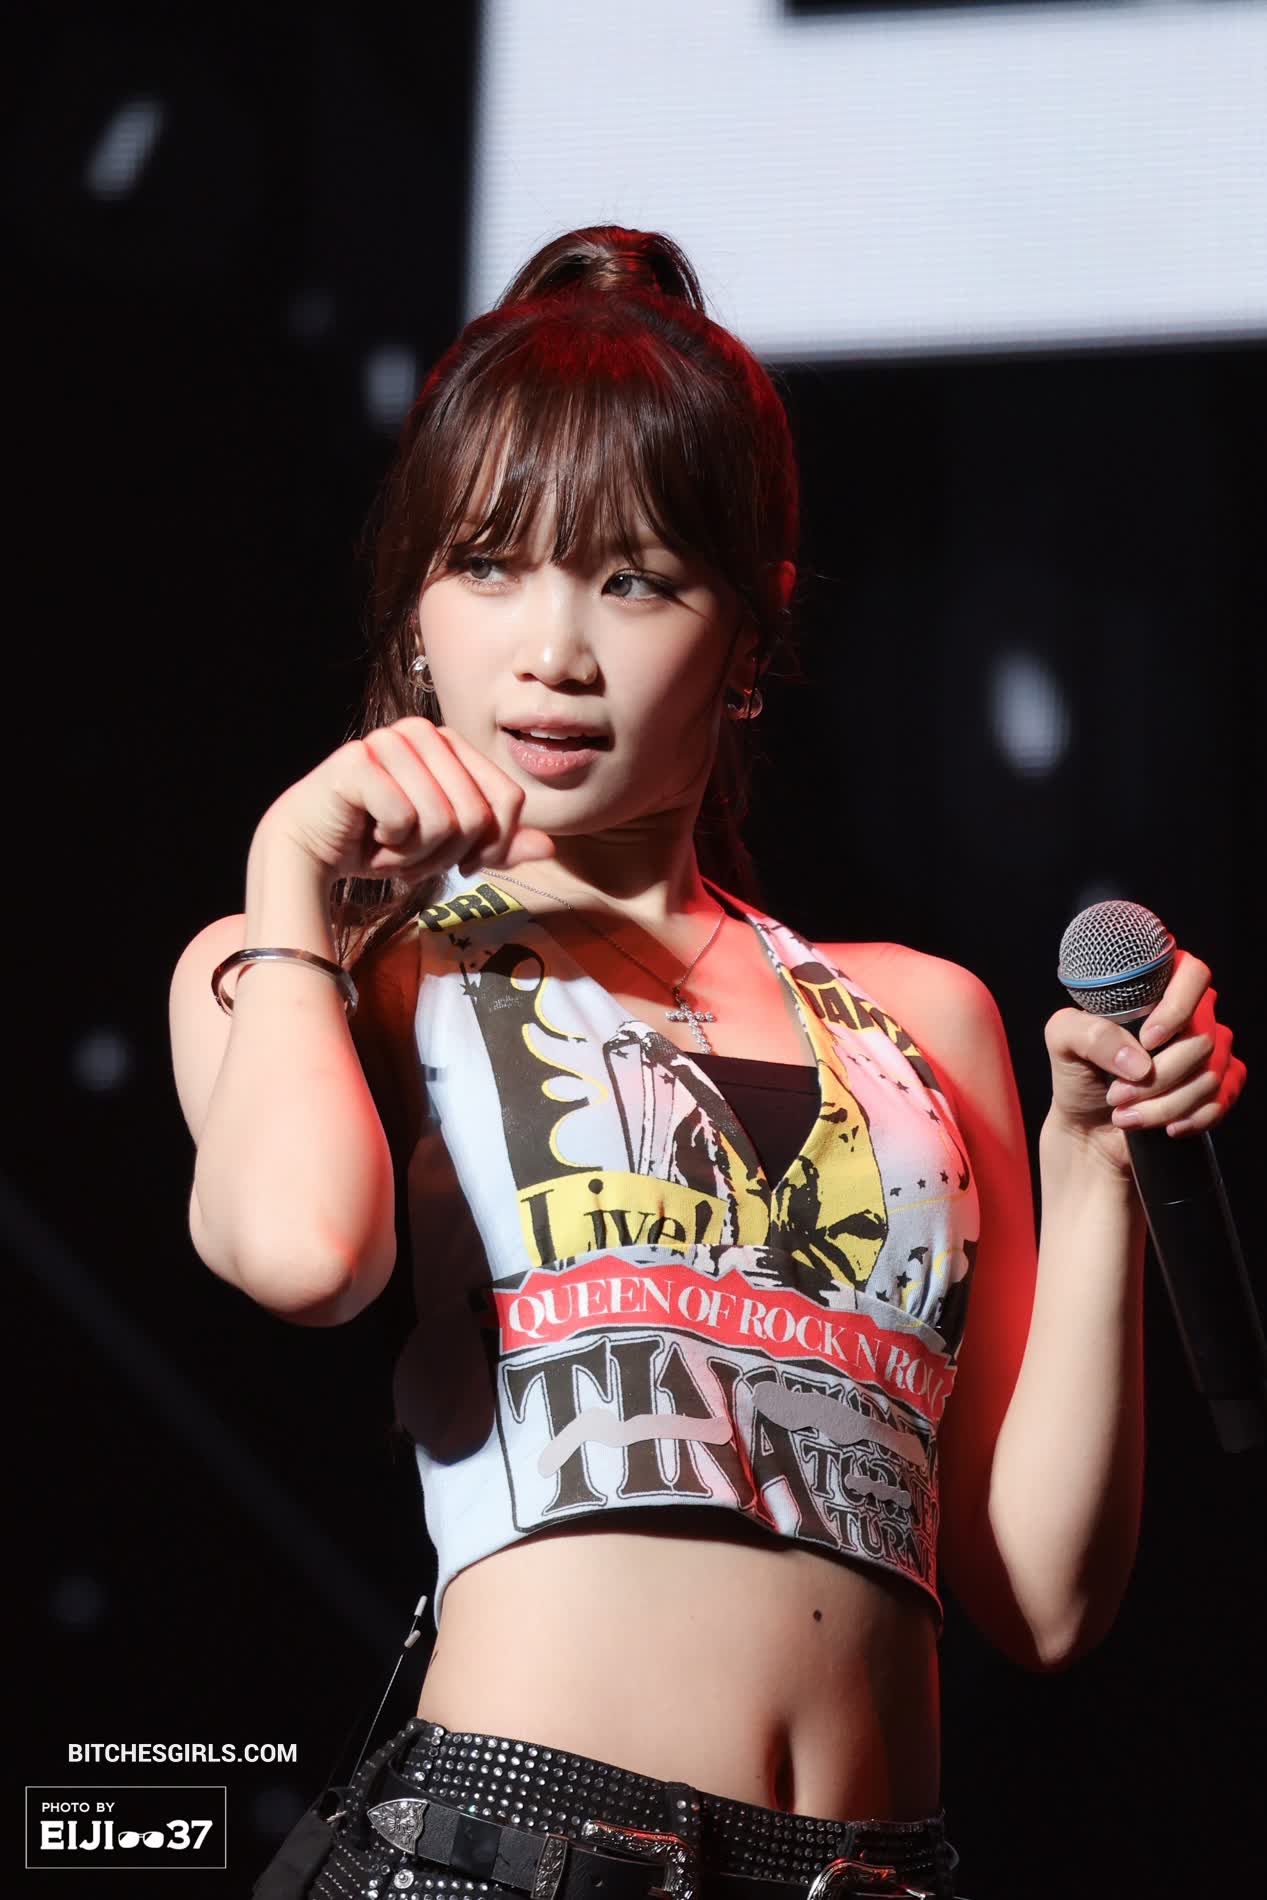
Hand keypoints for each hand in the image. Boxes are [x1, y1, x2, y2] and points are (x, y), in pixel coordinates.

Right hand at [258, 719, 557, 883]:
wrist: (313, 848)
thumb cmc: (381, 840)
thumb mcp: (450, 847)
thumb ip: (497, 845)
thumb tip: (549, 848)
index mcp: (451, 743)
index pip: (509, 800)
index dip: (492, 845)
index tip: (460, 861)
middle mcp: (423, 732)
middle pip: (477, 814)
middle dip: (447, 854)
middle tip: (412, 854)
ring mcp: (389, 741)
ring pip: (443, 820)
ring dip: (416, 855)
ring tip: (389, 846)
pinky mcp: (358, 761)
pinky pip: (404, 820)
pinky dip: (389, 847)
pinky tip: (368, 838)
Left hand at [1043, 949, 1246, 1175]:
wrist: (1087, 1128)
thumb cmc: (1077, 1074)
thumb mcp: (1062, 1041)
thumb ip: (1088, 1033)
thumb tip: (1139, 1062)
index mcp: (1155, 991)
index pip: (1192, 974)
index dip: (1177, 1008)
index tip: (1147, 1041)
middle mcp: (1190, 1016)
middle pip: (1202, 1037)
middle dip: (1157, 1077)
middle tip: (1116, 1093)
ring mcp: (1208, 1053)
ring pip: (1210, 1075)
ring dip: (1164, 1105)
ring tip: (1126, 1114)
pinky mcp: (1216, 1088)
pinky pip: (1222, 1100)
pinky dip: (1190, 1118)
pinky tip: (1165, 1127)